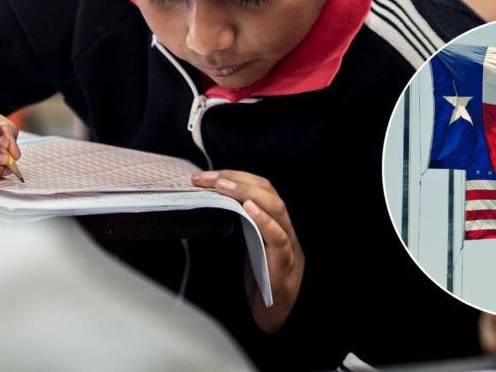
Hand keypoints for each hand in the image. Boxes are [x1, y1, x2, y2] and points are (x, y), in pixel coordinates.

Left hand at [191, 170, 303, 332]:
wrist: (278, 320)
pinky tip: (250, 208)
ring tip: (224, 186)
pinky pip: (279, 238)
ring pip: (277, 209)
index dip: (236, 176)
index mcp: (275, 224)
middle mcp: (285, 229)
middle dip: (237, 179)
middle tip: (209, 178)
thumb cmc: (263, 284)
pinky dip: (265, 221)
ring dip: (249, 192)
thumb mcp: (249, 248)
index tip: (207, 176)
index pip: (261, 188)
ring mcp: (289, 246)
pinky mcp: (286, 265)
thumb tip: (213, 202)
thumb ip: (241, 225)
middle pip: (268, 192)